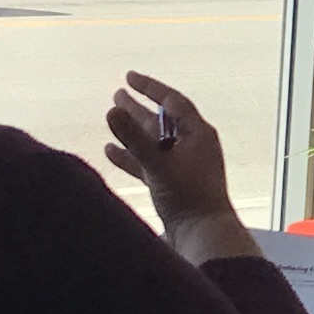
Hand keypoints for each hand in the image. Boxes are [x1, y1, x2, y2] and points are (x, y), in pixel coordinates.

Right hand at [102, 72, 235, 238]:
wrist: (203, 236)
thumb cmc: (189, 197)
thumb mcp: (159, 164)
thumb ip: (134, 138)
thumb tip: (112, 109)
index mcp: (199, 134)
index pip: (172, 102)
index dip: (150, 88)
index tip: (129, 77)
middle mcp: (192, 147)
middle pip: (161, 121)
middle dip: (138, 108)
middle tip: (117, 95)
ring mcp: (182, 167)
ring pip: (152, 143)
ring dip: (132, 131)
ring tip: (111, 117)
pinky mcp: (172, 186)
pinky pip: (147, 165)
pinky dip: (130, 157)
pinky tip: (110, 151)